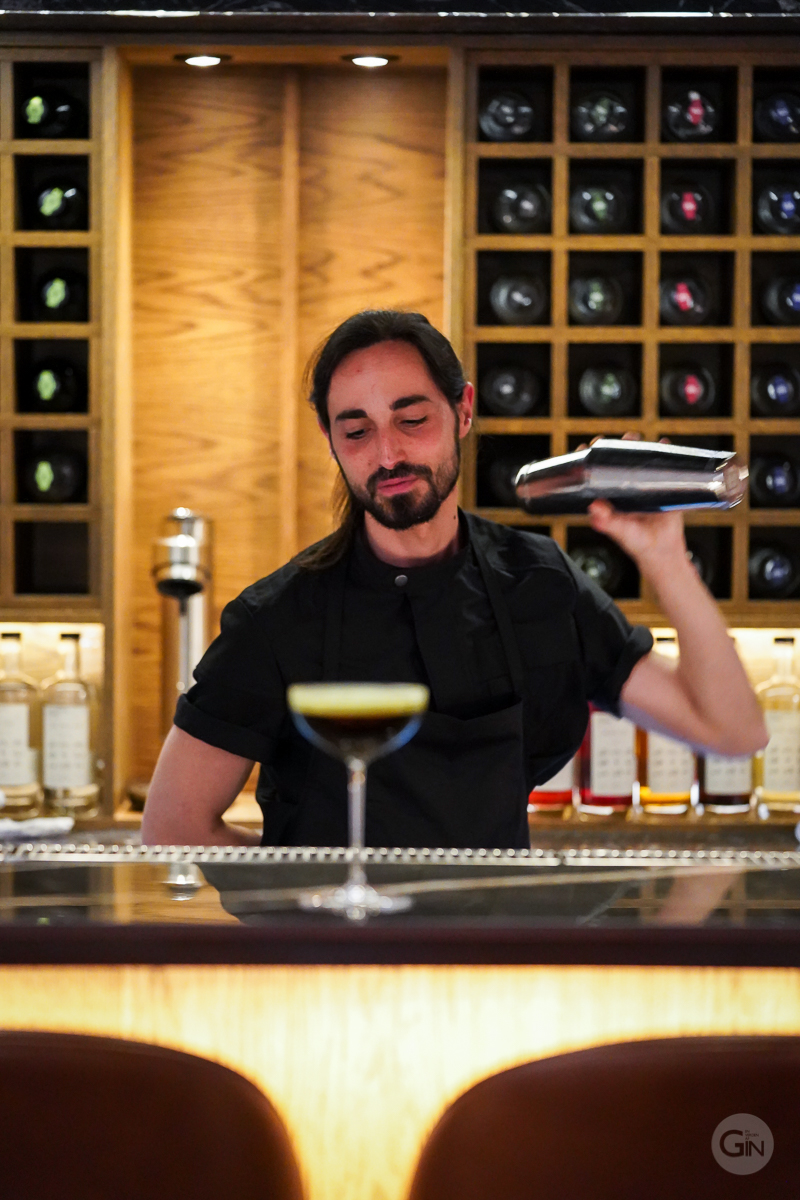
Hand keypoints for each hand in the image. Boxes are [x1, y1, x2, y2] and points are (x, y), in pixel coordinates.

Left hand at [579, 431, 688, 577]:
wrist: (663, 552)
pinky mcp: (661, 486)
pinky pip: (662, 467)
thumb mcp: (619, 532)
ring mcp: (643, 486)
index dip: (588, 461)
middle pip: (615, 462)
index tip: (583, 449)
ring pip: (637, 461)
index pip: (594, 475)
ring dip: (636, 446)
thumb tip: (594, 508)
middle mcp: (624, 489)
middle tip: (612, 440)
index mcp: (609, 498)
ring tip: (634, 437)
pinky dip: (664, 453)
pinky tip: (664, 443)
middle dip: (613, 447)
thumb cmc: (638, 543)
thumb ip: (606, 522)